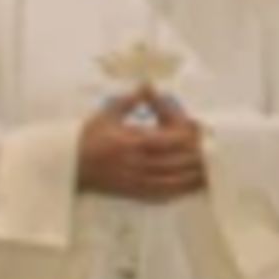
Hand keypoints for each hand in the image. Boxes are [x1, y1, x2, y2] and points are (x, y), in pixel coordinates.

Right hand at [76, 90, 206, 203]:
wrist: (66, 166)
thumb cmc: (86, 138)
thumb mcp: (106, 115)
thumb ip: (129, 101)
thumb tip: (147, 85)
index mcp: (131, 142)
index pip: (168, 139)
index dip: (187, 134)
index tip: (197, 127)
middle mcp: (137, 164)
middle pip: (177, 161)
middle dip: (196, 154)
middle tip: (212, 147)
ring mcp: (137, 181)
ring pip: (174, 179)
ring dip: (195, 173)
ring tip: (212, 166)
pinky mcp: (135, 193)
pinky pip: (164, 194)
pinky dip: (182, 189)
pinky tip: (194, 185)